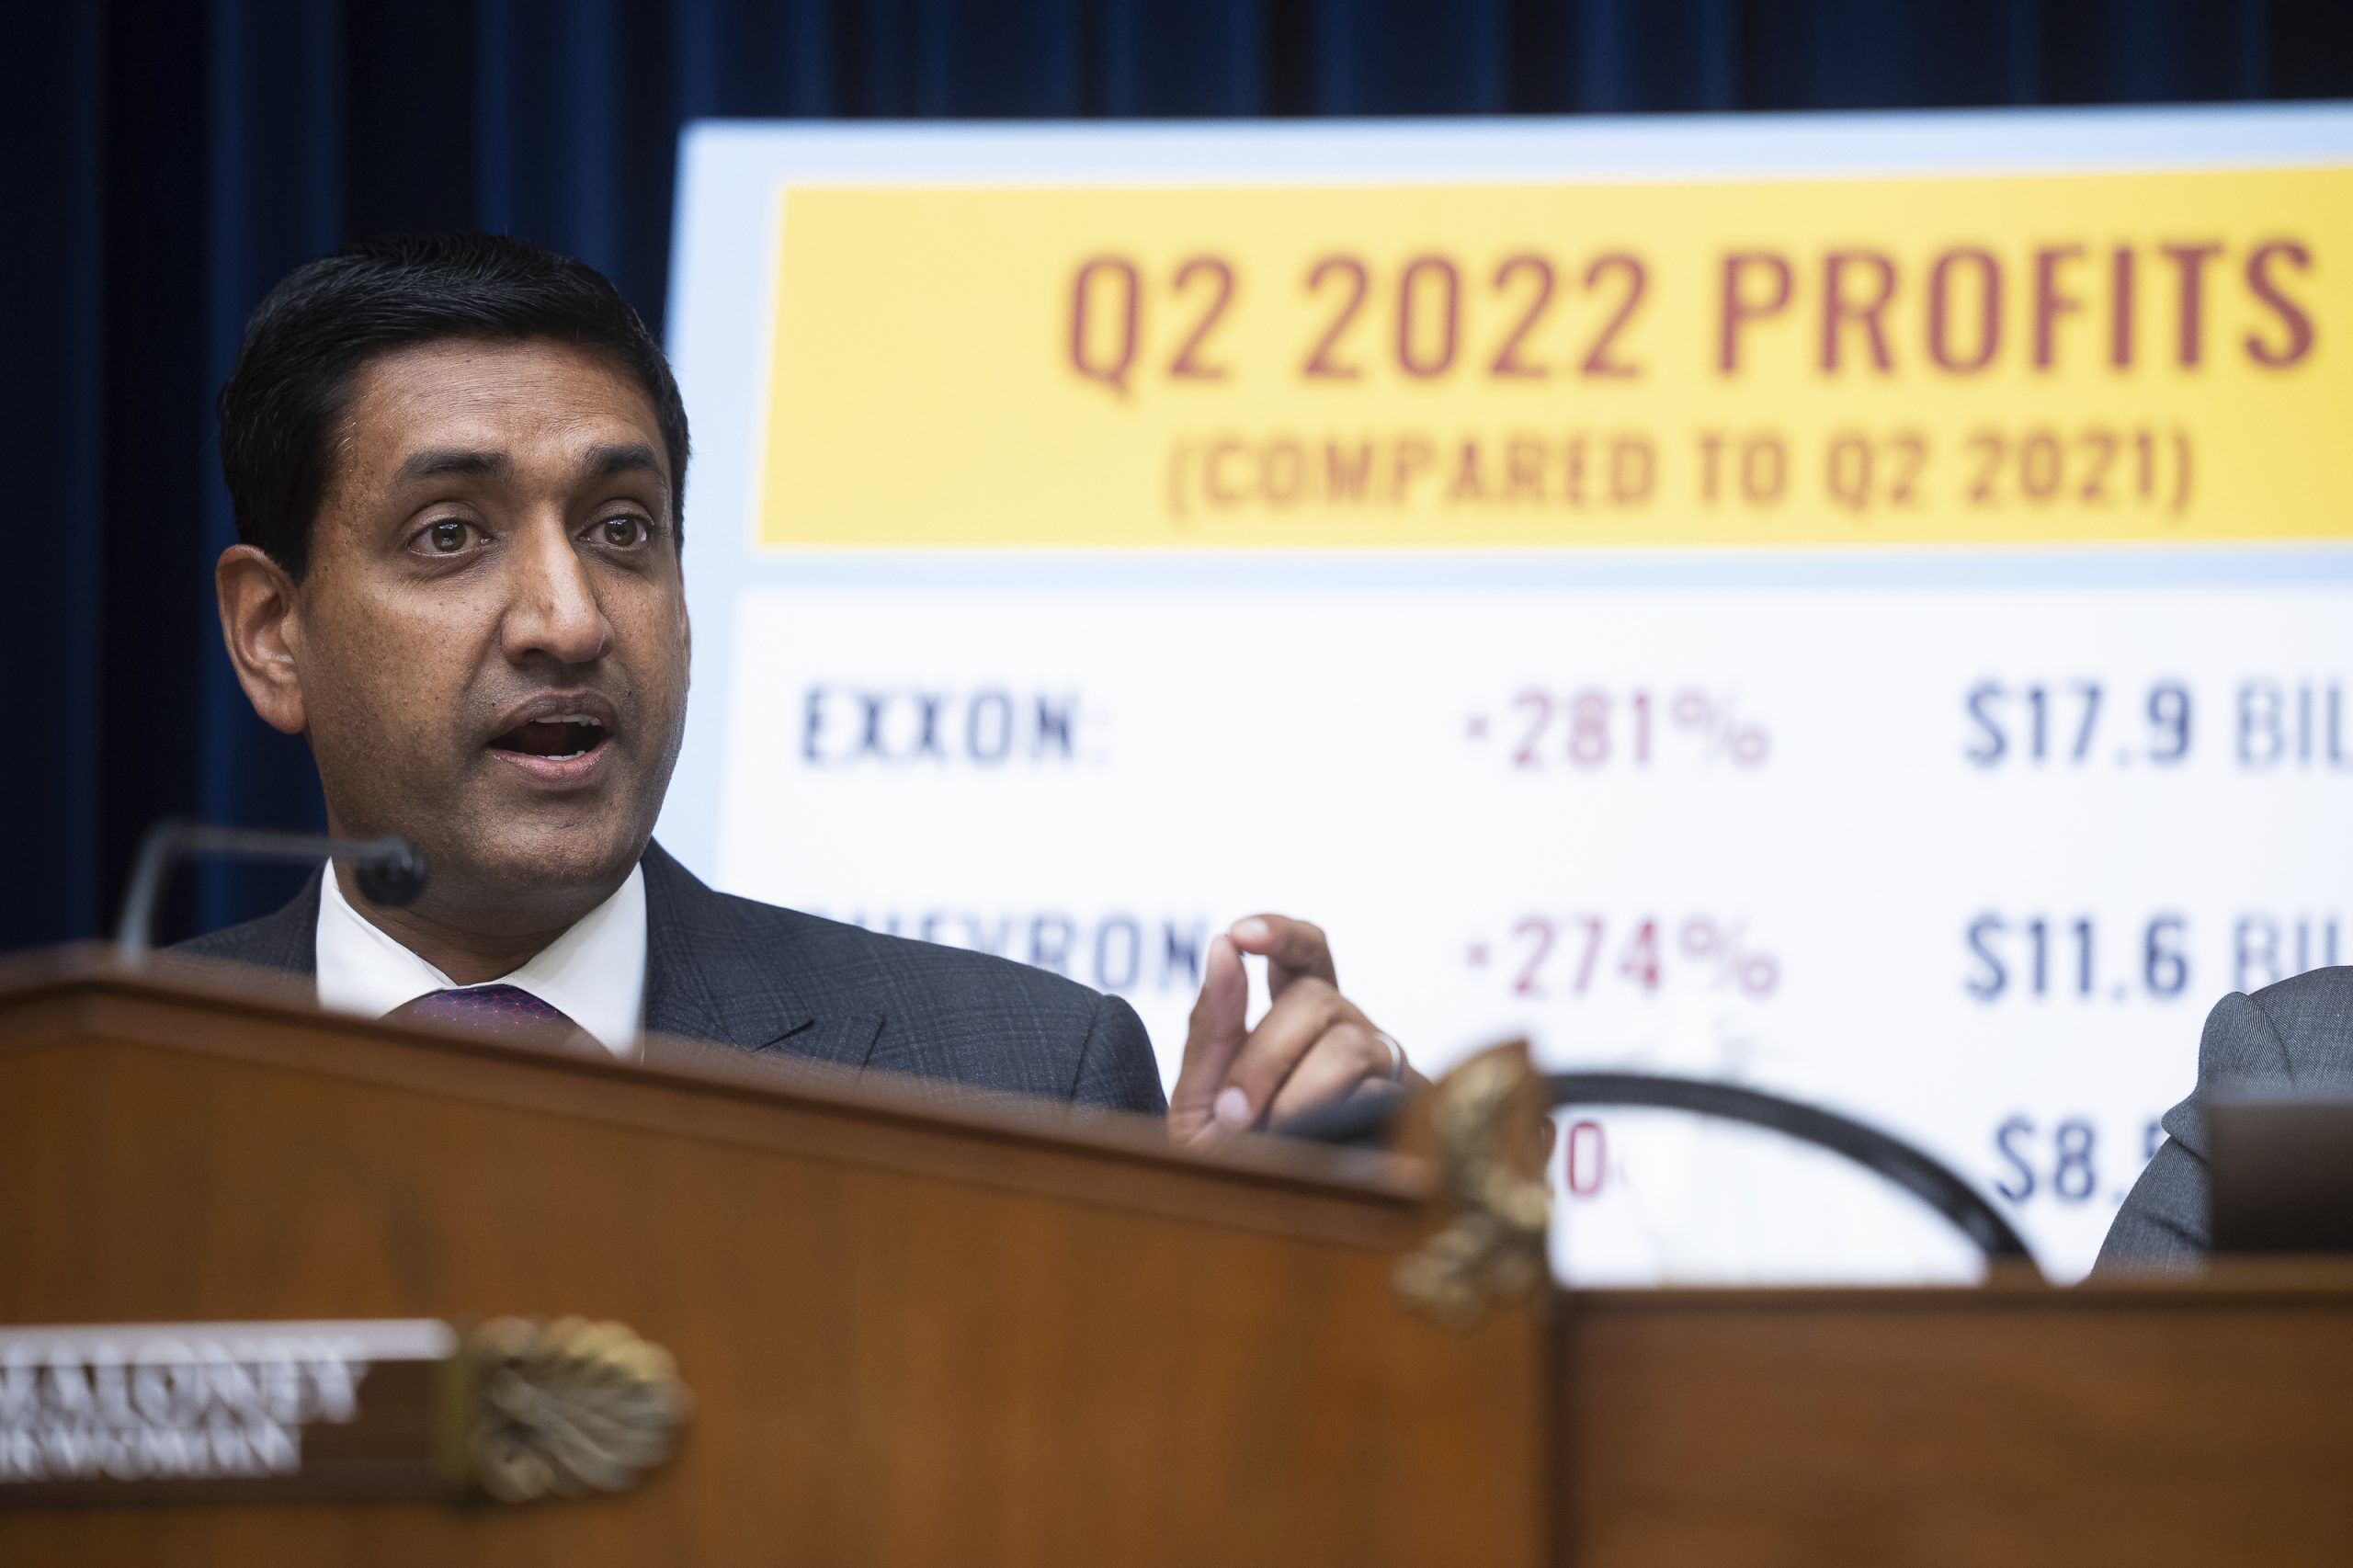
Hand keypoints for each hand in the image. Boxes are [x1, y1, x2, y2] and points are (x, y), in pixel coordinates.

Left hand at [1167, 914, 1425, 1144]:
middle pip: (1317, 1000)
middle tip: (1233, 1116)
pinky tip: (1314, 1148)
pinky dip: (1328, 1122)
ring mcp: (1384, 1069)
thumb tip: (1222, 945)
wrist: (1264, 1233)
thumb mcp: (1201, 1092)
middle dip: (1264, 1055)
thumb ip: (1212, 1023)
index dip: (1280, 934)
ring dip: (1294, 1094)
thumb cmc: (1234, 1160)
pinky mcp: (1410, 1112)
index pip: (1306, 952)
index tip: (1240, 934)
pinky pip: (1377, 1097)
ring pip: (1348, 1045)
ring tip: (1268, 1138)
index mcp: (1300, 1015)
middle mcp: (1349, 1030)